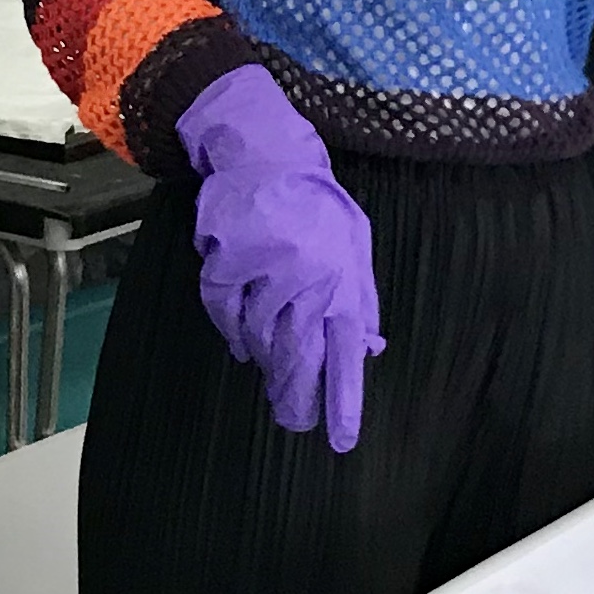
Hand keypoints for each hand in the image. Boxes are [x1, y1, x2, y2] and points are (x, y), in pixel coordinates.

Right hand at [175, 65, 382, 453]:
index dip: (340, 400)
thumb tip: (368, 349)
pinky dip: (232, 333)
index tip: (338, 439)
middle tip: (293, 423)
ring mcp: (261, 271)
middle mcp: (303, 280)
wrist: (266, 154)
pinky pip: (225, 315)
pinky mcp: (225, 262)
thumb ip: (360, 298)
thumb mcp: (354, 246)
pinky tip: (241, 342)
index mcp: (340, 278)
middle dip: (295, 398)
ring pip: (258, 339)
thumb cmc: (317, 205)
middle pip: (297, 357)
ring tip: (270, 371)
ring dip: (265, 360)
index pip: (344, 353)